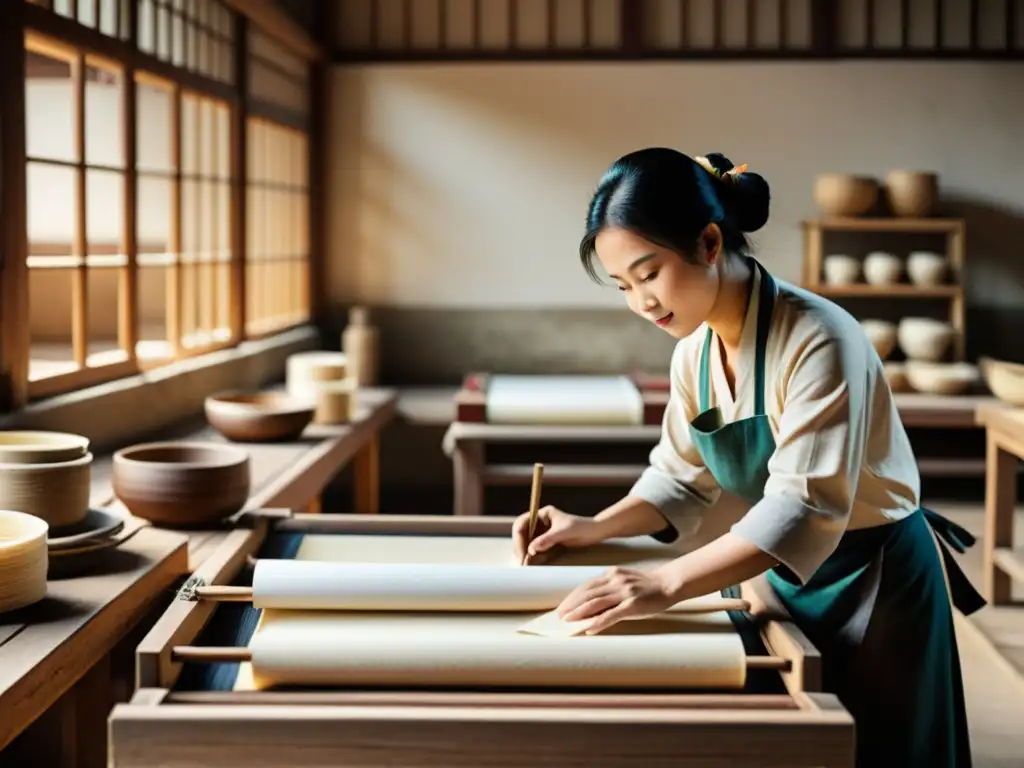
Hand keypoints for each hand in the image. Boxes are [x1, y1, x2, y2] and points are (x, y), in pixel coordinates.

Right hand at [512, 505, 602, 564]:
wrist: (595, 532)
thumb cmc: (581, 527)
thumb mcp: (564, 532)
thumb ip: (548, 539)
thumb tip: (531, 549)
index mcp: (541, 514)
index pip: (521, 523)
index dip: (518, 538)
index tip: (522, 552)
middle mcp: (539, 522)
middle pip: (521, 534)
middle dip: (520, 547)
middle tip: (522, 562)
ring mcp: (542, 532)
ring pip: (526, 543)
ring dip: (524, 553)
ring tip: (525, 565)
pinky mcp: (546, 542)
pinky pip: (534, 550)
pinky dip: (532, 557)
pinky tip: (531, 564)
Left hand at [555, 566, 677, 634]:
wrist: (669, 583)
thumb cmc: (648, 585)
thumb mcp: (625, 580)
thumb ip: (609, 588)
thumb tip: (592, 603)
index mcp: (612, 574)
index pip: (587, 586)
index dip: (573, 597)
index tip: (563, 606)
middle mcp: (615, 581)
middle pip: (587, 593)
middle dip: (572, 605)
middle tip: (560, 615)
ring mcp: (624, 592)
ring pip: (596, 603)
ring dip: (580, 612)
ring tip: (568, 620)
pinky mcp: (632, 605)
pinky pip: (612, 615)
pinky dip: (598, 622)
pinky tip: (589, 628)